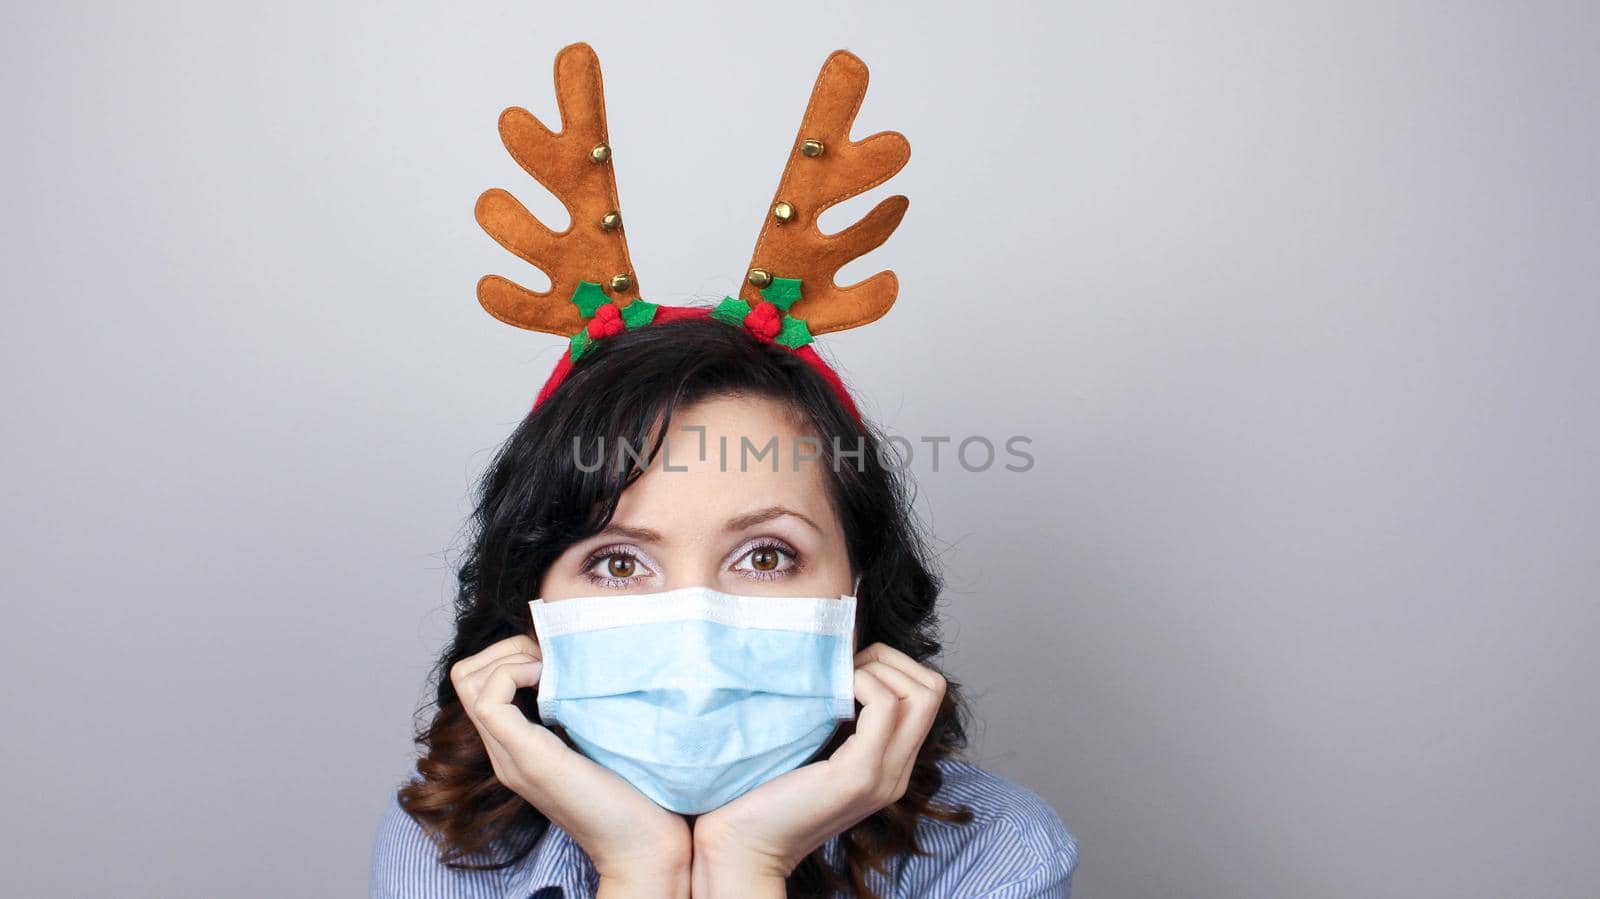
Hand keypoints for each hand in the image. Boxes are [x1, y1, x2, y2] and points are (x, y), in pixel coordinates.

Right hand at [452, 635, 690, 897]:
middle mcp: (506, 751)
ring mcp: (511, 756)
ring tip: (552, 668)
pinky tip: (551, 681)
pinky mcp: (527, 759)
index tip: (556, 655)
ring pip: (469, 681)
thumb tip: (584, 661)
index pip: (480, 682)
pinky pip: (490, 699)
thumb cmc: (637, 789)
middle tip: (552, 656)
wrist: (645, 844)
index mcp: (520, 745)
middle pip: (466, 676)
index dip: (512, 652)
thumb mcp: (599, 733)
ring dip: (510, 656)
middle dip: (506, 647)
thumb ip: (580, 708)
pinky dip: (515, 673)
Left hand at [689, 643, 945, 897]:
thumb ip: (841, 720)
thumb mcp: (817, 748)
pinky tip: (832, 695)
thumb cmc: (767, 789)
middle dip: (892, 660)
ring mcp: (884, 776)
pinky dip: (862, 683)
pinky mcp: (860, 775)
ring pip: (921, 694)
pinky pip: (886, 707)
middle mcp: (896, 773)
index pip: (927, 696)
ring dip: (879, 669)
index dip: (892, 667)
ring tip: (840, 682)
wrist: (745, 843)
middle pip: (933, 689)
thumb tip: (841, 660)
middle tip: (847, 670)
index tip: (849, 670)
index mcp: (889, 766)